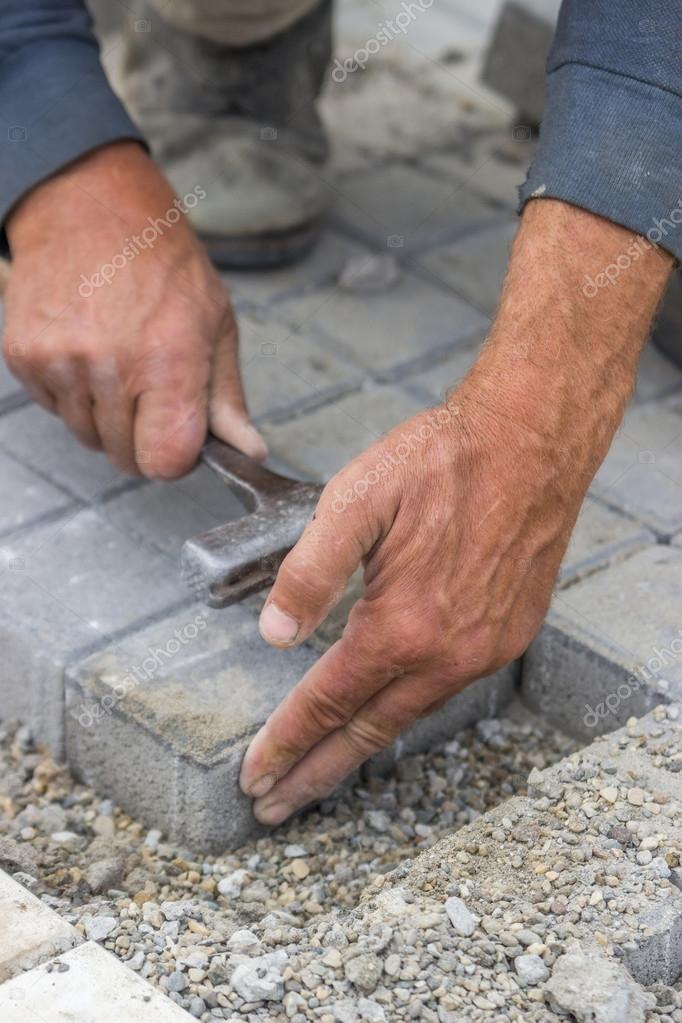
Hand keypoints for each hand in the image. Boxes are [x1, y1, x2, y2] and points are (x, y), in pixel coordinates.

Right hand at [3, 141, 264, 477]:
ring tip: (119, 361)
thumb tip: (248, 451)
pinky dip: (73, 394)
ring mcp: (62, 362)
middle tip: (150, 388)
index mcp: (168, 361)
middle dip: (143, 436)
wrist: (89, 205)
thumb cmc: (162, 262)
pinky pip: (54, 410)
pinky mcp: (25, 356)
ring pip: (87, 437)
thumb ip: (227, 398)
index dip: (176, 457)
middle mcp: (110, 366)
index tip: (180, 434)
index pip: (165, 462)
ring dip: (106, 416)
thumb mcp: (215, 323)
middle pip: (125, 458)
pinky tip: (88, 350)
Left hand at [240, 199, 672, 822]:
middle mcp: (447, 653)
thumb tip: (274, 635)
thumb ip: (310, 572)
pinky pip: (445, 690)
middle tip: (277, 807)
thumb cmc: (442, 463)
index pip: (328, 702)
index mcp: (402, 625)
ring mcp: (484, 649)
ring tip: (322, 771)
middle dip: (316, 773)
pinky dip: (405, 712)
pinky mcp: (508, 635)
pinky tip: (385, 711)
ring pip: (409, 716)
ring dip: (360, 747)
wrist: (530, 442)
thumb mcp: (356, 501)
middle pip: (368, 733)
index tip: (256, 775)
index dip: (286, 742)